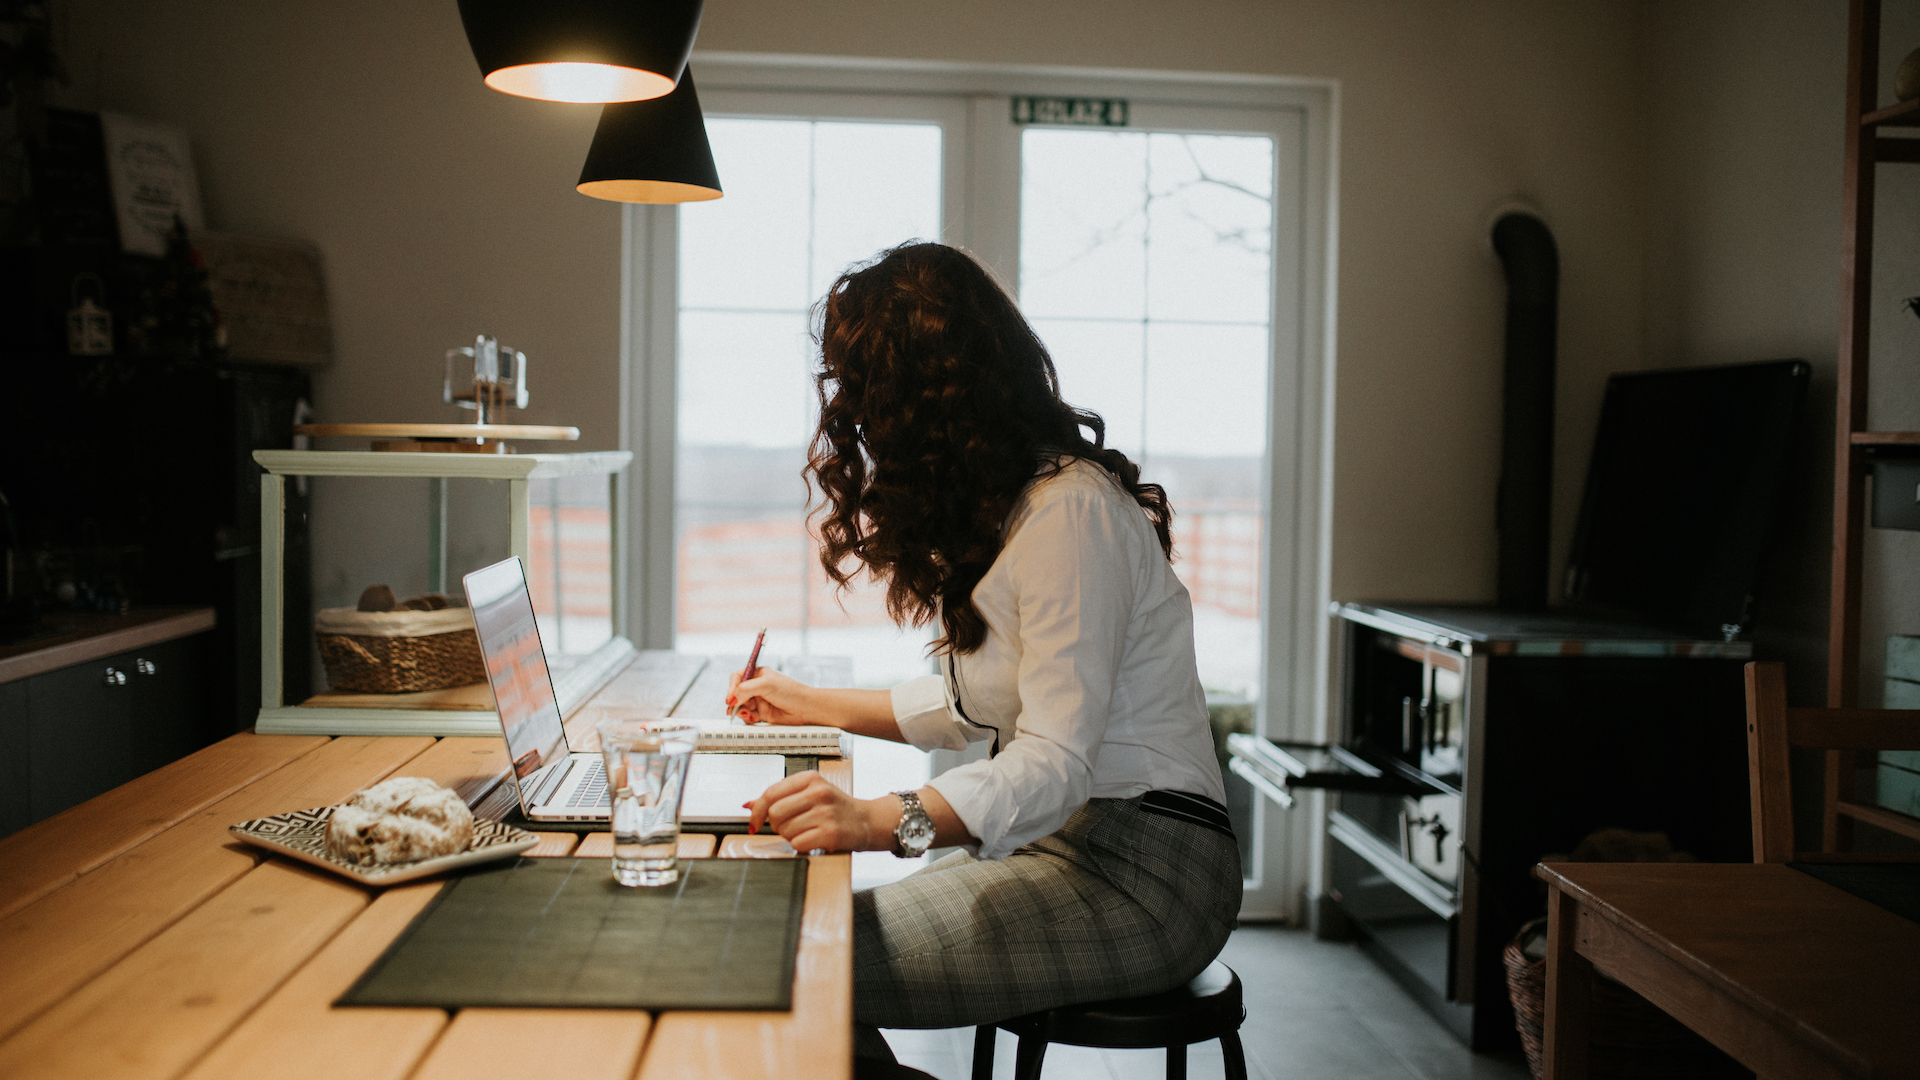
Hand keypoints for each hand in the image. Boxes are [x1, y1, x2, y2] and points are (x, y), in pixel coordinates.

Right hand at [727, 667, 817, 725]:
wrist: (805, 709)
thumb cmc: (791, 692)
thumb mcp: (766, 684)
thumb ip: (746, 689)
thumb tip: (732, 698)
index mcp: (758, 675)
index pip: (737, 678)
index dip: (731, 687)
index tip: (730, 698)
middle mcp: (757, 687)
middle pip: (737, 694)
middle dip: (734, 702)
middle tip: (734, 709)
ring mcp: (759, 701)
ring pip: (741, 707)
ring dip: (740, 711)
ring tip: (746, 714)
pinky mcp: (762, 714)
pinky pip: (748, 717)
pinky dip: (748, 718)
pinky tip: (754, 718)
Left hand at [745, 771, 892, 852]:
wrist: (866, 821)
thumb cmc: (835, 808)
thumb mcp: (809, 793)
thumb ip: (779, 797)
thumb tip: (749, 805)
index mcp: (810, 778)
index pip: (771, 793)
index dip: (758, 811)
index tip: (754, 823)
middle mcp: (818, 792)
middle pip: (775, 813)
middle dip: (777, 825)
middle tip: (790, 826)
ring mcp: (826, 813)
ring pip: (786, 830)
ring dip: (791, 836)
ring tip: (807, 831)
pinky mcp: (831, 833)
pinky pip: (798, 844)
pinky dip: (801, 846)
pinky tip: (812, 840)